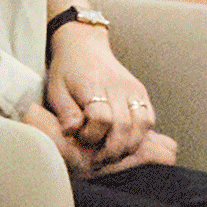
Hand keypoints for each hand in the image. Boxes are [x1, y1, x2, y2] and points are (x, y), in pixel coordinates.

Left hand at [42, 30, 172, 175]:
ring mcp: (133, 90)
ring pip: (143, 124)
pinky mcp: (141, 93)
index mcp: (94, 86)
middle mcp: (118, 88)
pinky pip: (149, 118)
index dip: (93, 136)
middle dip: (113, 148)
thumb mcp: (56, 90)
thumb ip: (65, 113)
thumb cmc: (69, 70)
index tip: (82, 140)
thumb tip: (74, 132)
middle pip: (125, 126)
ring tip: (114, 152)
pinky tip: (127, 140)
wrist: (85, 47)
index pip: (102, 118)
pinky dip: (141, 134)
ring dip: (130, 144)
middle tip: (100, 158)